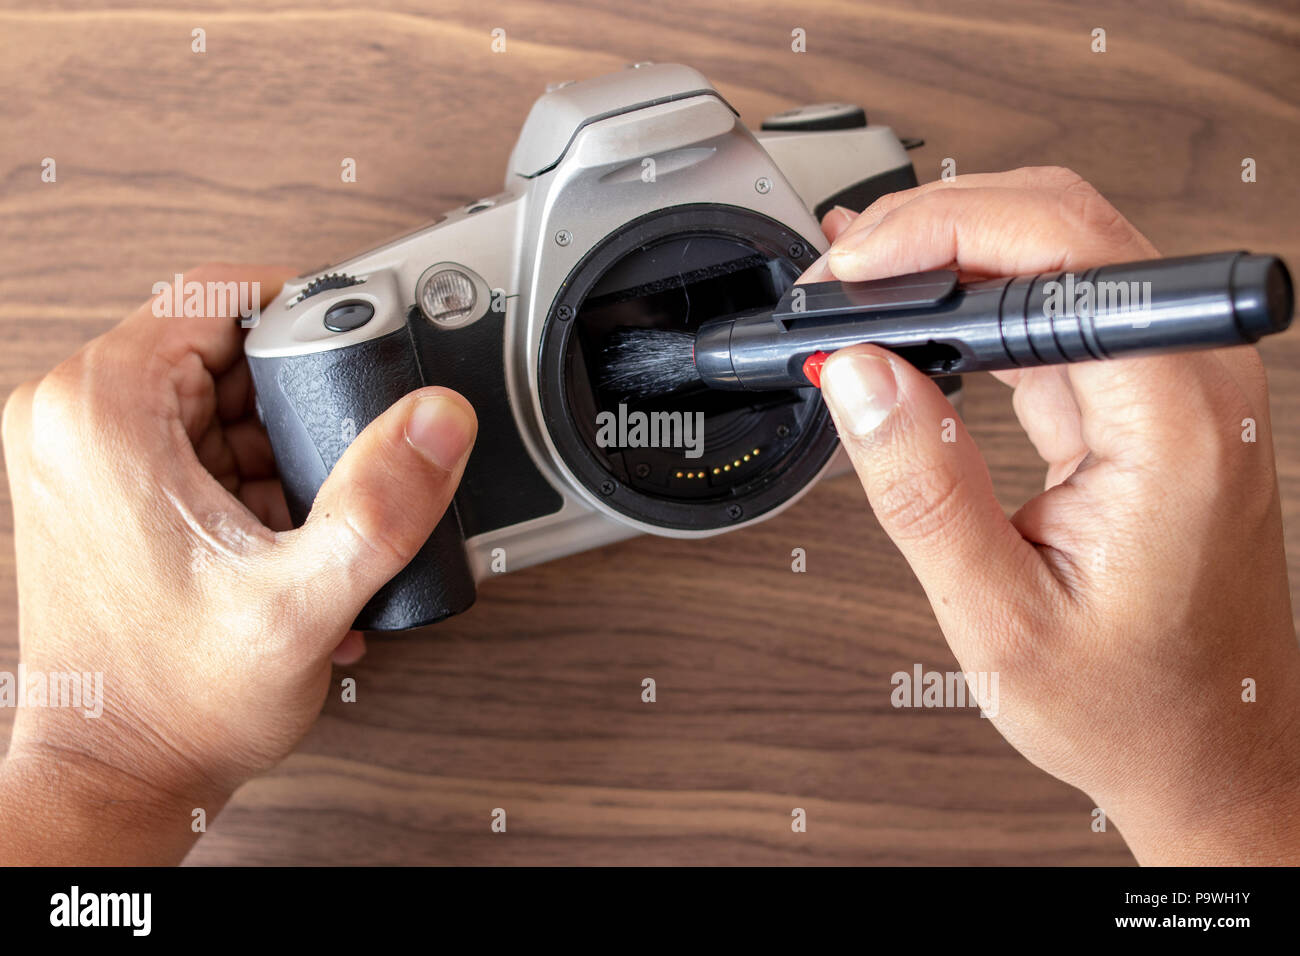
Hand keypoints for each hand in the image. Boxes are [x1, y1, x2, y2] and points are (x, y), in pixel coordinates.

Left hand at [0, 264, 476, 862]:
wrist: (122, 774)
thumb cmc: (172, 701)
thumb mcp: (303, 600)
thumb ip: (382, 503)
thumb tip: (436, 420)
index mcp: (100, 415)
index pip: (213, 292)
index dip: (302, 303)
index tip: (356, 334)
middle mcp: (73, 423)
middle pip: (222, 347)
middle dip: (298, 399)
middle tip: (336, 466)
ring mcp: (83, 456)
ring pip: (216, 395)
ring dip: (279, 446)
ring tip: (303, 519)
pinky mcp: (102, 489)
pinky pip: (197, 442)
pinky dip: (252, 477)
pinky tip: (281, 535)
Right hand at [810, 167, 1299, 863]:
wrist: (1208, 748)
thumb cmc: (1134, 703)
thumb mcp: (1000, 616)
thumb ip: (923, 490)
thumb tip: (860, 377)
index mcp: (1177, 425)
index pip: (1061, 258)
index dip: (941, 235)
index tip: (853, 272)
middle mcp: (1193, 382)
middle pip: (1062, 227)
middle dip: (934, 230)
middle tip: (839, 284)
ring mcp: (1173, 384)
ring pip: (1055, 257)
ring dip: (950, 260)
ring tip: (857, 300)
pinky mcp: (1143, 401)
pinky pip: (1053, 315)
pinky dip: (973, 306)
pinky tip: (913, 326)